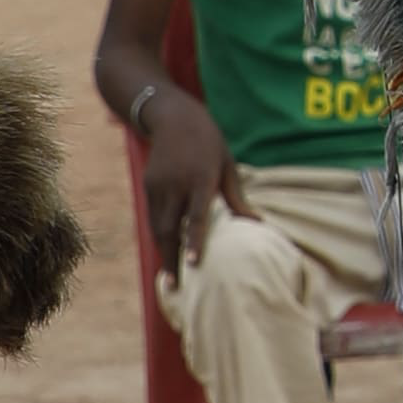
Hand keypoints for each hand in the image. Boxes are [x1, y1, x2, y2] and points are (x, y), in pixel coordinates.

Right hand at [137, 84, 234, 273]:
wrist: (172, 115)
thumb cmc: (208, 141)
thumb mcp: (227, 164)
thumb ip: (236, 197)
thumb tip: (256, 224)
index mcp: (199, 179)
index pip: (195, 217)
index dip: (194, 242)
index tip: (194, 264)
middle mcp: (175, 185)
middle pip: (170, 228)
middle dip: (172, 258)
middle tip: (177, 286)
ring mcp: (158, 186)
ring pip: (157, 226)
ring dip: (164, 252)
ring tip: (170, 278)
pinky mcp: (147, 186)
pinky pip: (152, 217)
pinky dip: (158, 236)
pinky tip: (165, 252)